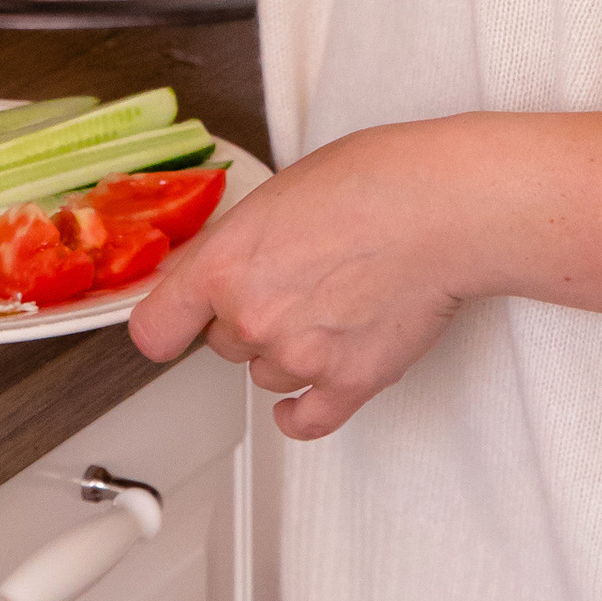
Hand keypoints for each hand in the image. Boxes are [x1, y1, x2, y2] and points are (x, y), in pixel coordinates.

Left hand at [126, 112, 601, 440]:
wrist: (446, 207)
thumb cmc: (379, 179)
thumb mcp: (283, 189)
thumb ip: (244, 240)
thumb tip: (230, 263)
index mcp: (225, 263)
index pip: (156, 328)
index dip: (169, 325)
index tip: (176, 326)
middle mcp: (252, 318)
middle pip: (224, 345)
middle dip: (251, 319)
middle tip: (295, 283)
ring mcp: (300, 357)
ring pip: (269, 375)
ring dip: (290, 351)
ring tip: (332, 306)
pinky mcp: (349, 384)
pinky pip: (306, 421)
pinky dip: (306, 410)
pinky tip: (311, 392)